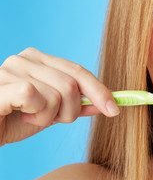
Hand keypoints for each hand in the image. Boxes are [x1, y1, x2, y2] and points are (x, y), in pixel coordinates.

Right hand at [0, 48, 118, 145]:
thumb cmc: (13, 120)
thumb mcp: (52, 114)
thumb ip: (77, 106)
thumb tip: (105, 105)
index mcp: (40, 60)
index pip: (79, 72)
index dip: (100, 91)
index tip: (115, 110)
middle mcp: (26, 59)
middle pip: (72, 86)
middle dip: (69, 112)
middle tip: (50, 119)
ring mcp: (11, 68)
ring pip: (57, 95)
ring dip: (48, 117)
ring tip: (29, 118)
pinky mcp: (1, 84)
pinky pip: (36, 97)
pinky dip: (35, 114)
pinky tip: (20, 115)